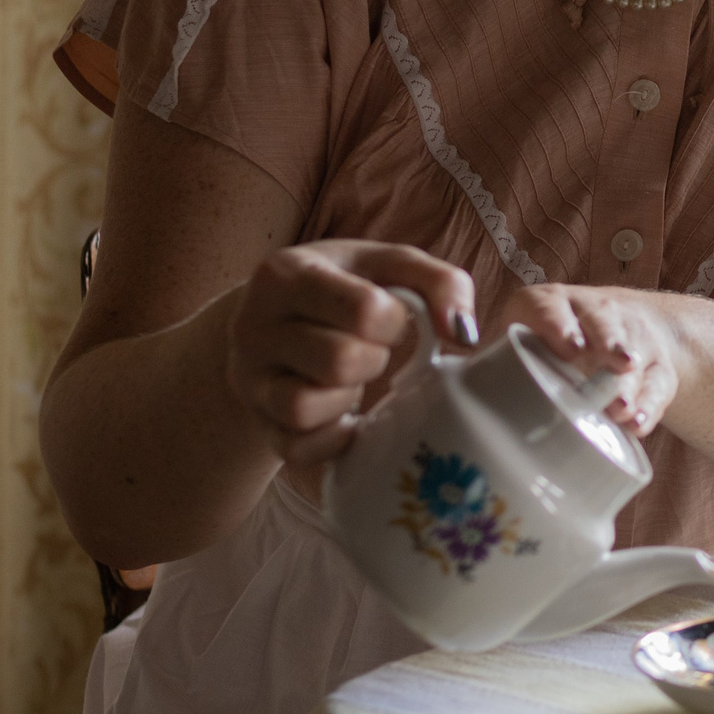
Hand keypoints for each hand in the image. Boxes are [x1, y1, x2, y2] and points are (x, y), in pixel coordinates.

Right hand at [222, 240, 477, 466]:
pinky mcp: (259, 424)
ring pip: (303, 408)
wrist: (272, 320)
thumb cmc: (344, 288)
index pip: (363, 310)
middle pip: (338, 361)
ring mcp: (250, 380)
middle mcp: (254, 327)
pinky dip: (334, 439)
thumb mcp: (388, 265)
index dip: (395, 321)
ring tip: (353, 379)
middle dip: (374, 359)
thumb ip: (440, 282)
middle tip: (372, 349)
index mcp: (286, 274)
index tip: (391, 317)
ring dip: (347, 398)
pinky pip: (297, 448)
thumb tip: (464, 335)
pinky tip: (346, 416)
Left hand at [491, 283, 679, 436]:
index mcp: (548, 305)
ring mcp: (628, 337)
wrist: (623, 337)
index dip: (557, 323)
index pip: (548, 304)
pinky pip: (657, 383)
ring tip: (621, 407)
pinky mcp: (656, 366)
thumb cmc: (549, 350)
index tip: (568, 348)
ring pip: (632, 350)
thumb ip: (486, 361)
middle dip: (607, 345)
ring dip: (627, 380)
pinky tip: (637, 423)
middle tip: (610, 370)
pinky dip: (649, 405)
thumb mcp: (519, 344)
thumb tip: (439, 386)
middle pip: (601, 321)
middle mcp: (590, 313)